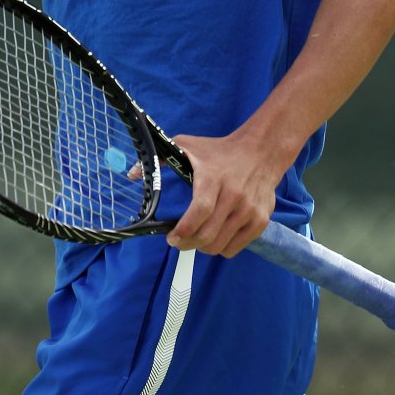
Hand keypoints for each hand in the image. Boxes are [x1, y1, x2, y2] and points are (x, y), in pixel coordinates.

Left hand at [165, 129, 289, 258]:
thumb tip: (132, 174)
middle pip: (208, 235)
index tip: (171, 238)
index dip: (183, 230)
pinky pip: (235, 248)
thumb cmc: (220, 151)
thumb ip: (161, 158)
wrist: (262, 151)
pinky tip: (216, 237)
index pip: (199, 211)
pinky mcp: (260, 220)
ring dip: (203, 248)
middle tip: (179, 241)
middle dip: (187, 244)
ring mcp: (249, 210)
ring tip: (197, 238)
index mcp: (213, 178)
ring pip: (220, 246)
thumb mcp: (188, 145)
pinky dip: (221, 248)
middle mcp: (234, 195)